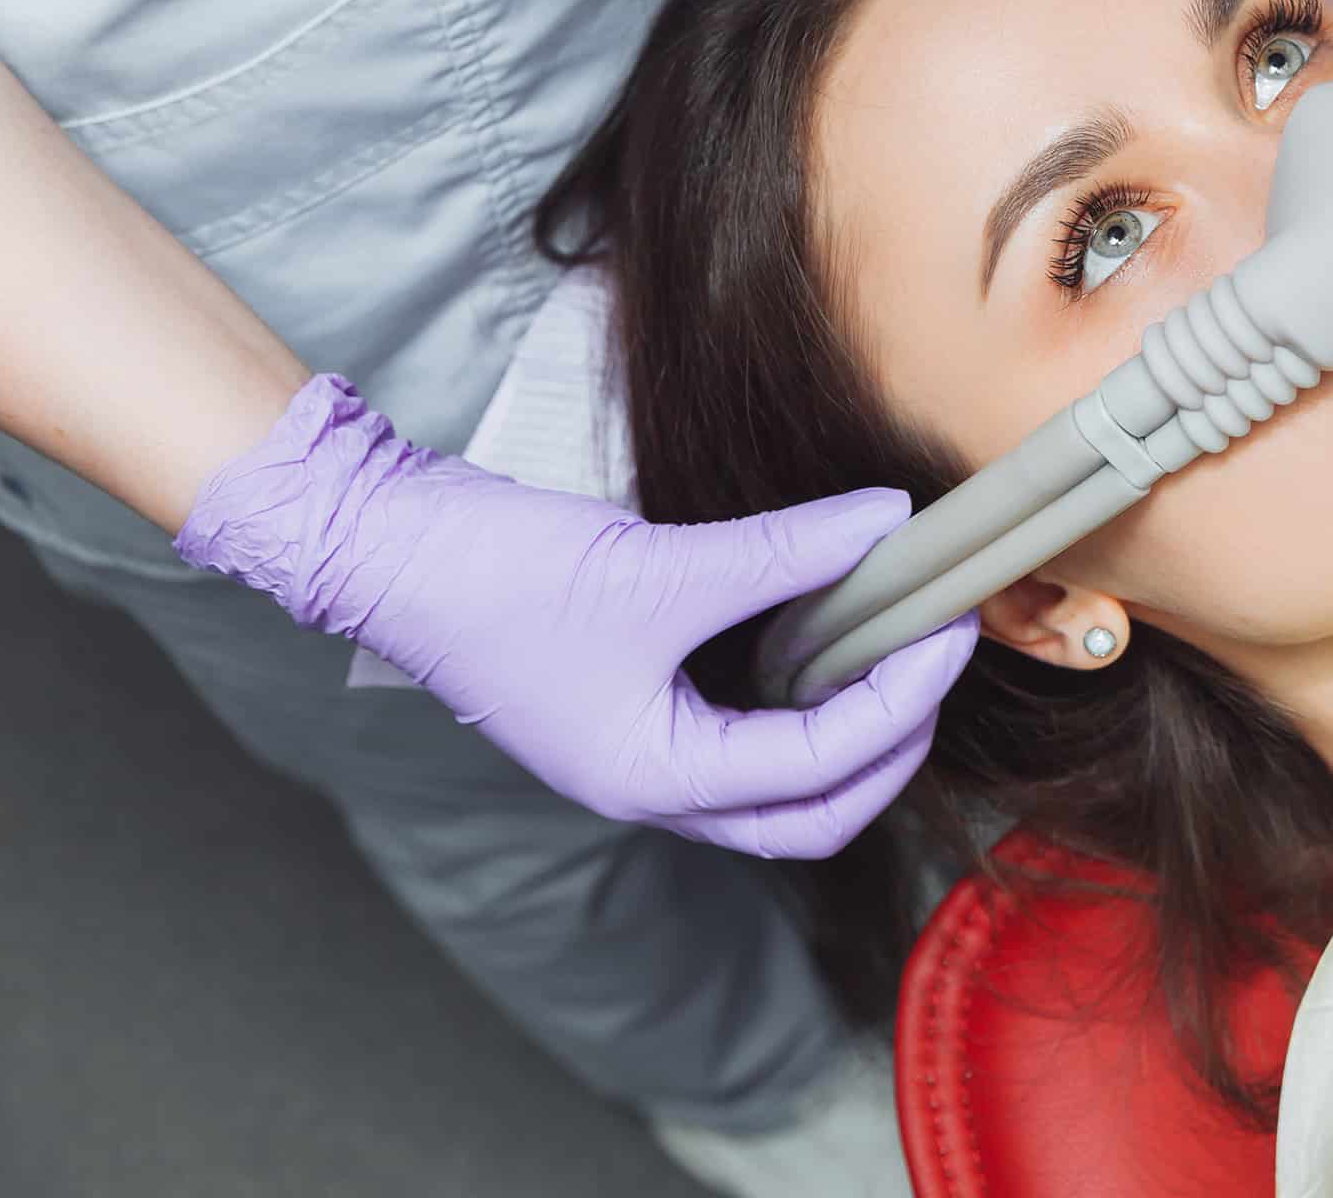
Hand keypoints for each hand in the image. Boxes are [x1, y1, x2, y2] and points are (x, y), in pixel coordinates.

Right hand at [174, 375, 972, 858]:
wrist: (384, 545)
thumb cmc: (496, 574)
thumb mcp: (660, 565)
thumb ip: (784, 552)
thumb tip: (888, 520)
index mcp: (656, 779)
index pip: (820, 769)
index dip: (900, 700)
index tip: (948, 628)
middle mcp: (652, 784)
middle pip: (810, 810)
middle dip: (890, 744)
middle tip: (938, 657)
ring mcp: (639, 748)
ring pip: (778, 775)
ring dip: (848, 723)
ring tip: (899, 644)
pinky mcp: (630, 702)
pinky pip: (741, 722)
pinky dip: (796, 688)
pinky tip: (827, 626)